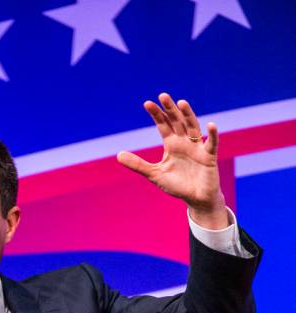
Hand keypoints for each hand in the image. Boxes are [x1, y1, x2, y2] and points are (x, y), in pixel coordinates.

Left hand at [117, 92, 228, 229]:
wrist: (195, 199)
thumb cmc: (177, 185)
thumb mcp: (154, 174)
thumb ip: (138, 164)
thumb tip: (118, 155)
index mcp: (171, 145)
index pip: (163, 125)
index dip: (156, 114)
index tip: (147, 103)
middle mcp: (184, 142)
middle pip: (177, 121)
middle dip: (170, 109)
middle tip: (163, 95)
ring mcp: (197, 147)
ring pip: (192, 127)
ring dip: (188, 115)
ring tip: (181, 103)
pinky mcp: (209, 157)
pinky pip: (212, 144)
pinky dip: (212, 135)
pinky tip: (210, 125)